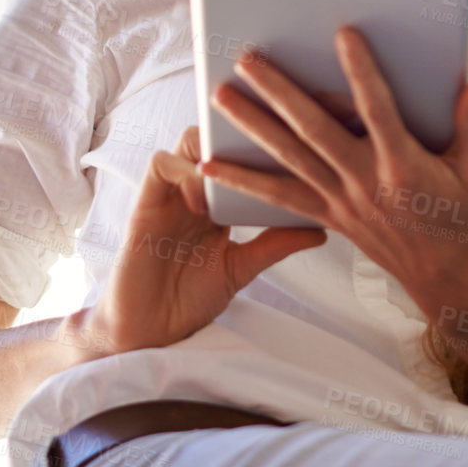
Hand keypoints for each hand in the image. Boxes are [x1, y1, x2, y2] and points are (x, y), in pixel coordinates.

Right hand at [74, 125, 326, 358]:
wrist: (151, 332)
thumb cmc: (189, 298)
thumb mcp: (241, 268)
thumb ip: (274, 245)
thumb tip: (322, 230)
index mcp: (217, 203)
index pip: (236, 155)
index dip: (258, 143)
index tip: (289, 141)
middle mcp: (193, 192)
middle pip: (213, 136)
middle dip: (236, 135)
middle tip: (263, 152)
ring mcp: (169, 195)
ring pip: (187, 141)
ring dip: (211, 151)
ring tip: (230, 183)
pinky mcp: (145, 205)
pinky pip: (160, 166)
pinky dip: (184, 173)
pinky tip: (201, 202)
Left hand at [199, 27, 467, 317]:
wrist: (452, 280)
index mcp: (404, 164)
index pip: (378, 109)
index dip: (361, 71)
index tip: (343, 34)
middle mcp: (365, 181)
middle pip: (313, 129)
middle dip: (279, 91)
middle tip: (247, 59)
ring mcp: (342, 201)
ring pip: (288, 158)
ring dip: (252, 125)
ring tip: (220, 96)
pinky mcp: (329, 216)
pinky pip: (278, 199)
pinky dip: (242, 182)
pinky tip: (209, 165)